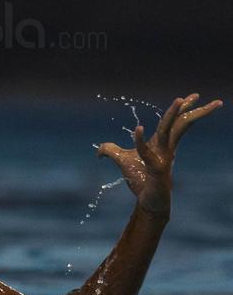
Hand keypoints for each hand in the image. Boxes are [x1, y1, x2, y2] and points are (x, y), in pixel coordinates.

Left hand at [96, 93, 221, 215]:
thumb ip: (111, 151)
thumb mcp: (123, 161)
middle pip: (179, 123)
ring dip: (173, 115)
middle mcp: (167, 148)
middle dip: (186, 108)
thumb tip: (98, 151)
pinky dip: (141, 141)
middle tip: (197, 93)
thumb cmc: (141, 180)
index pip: (175, 122)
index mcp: (163, 143)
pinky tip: (138, 128)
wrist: (148, 201)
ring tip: (178, 99)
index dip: (183, 108)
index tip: (193, 95)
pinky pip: (148, 153)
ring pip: (170, 132)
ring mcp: (164, 158)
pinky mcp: (156, 170)